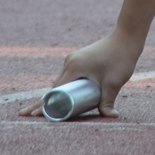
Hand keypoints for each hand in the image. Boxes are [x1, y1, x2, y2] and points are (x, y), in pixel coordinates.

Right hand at [18, 34, 138, 118]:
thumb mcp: (113, 82)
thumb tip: (112, 116)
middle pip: (54, 87)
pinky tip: (58, 97)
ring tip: (40, 110)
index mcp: (73, 67)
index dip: (44, 105)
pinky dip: (61, 88)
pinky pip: (67, 77)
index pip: (54, 91)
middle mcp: (69, 63)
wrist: (126, 38)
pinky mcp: (79, 60)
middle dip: (42, 102)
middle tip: (28, 115)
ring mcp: (74, 60)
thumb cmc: (120, 58)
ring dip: (52, 95)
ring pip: (60, 82)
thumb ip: (108, 101)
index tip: (33, 115)